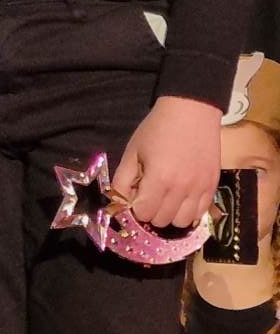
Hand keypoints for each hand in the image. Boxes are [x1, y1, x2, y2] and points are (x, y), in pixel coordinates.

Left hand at [110, 95, 221, 231]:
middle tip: (150, 195)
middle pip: (162, 220)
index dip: (136, 207)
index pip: (143, 214)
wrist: (192, 111)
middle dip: (151, 212)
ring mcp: (200, 189)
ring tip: (166, 198)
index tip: (136, 196)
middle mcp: (181, 189)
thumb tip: (120, 203)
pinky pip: (201, 213)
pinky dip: (189, 211)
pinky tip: (182, 198)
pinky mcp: (213, 186)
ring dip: (170, 215)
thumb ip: (123, 180)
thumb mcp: (133, 152)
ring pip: (182, 222)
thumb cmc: (157, 129)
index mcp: (158, 179)